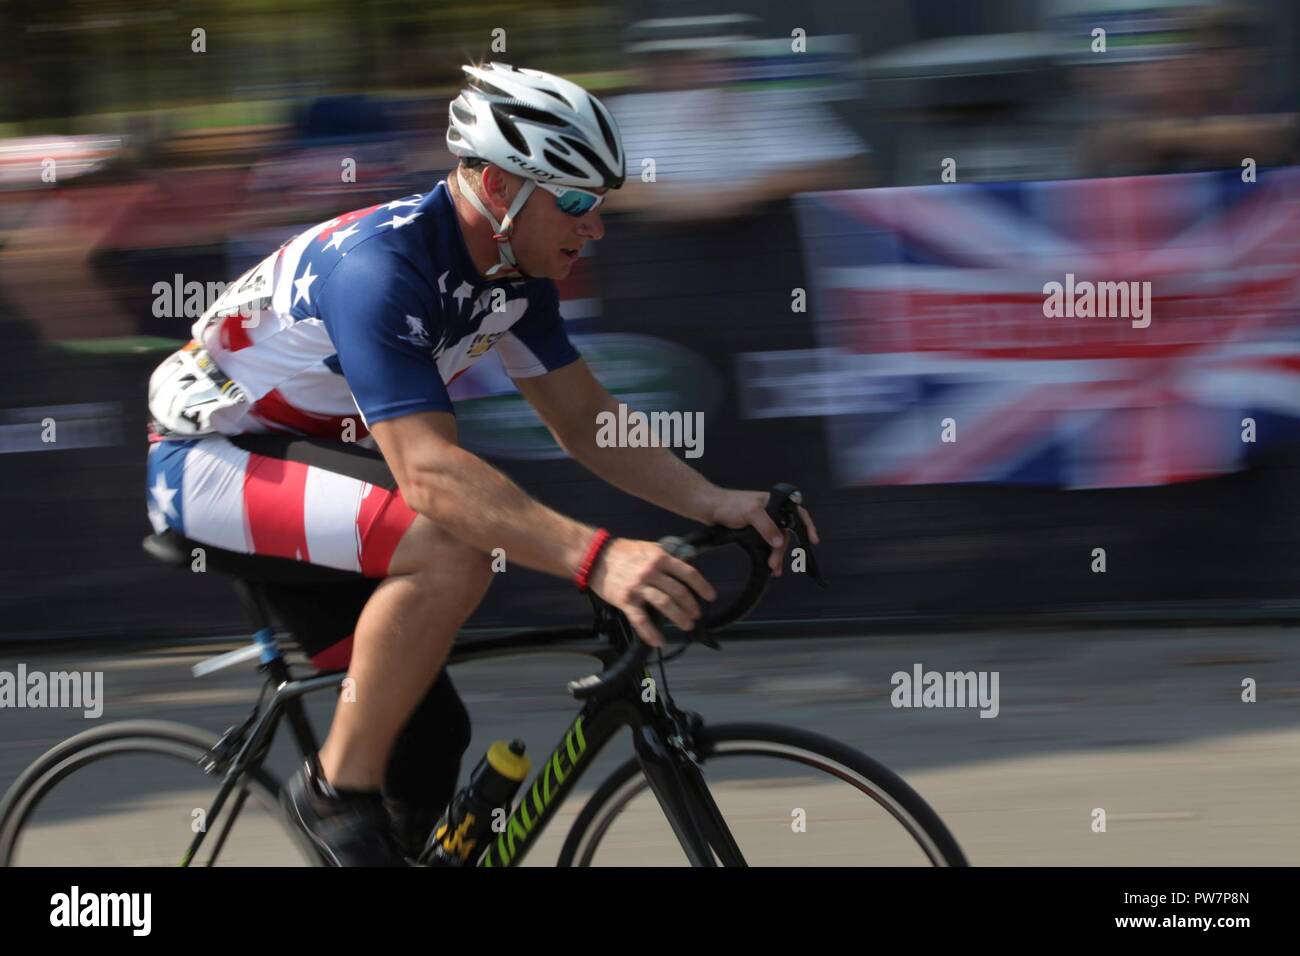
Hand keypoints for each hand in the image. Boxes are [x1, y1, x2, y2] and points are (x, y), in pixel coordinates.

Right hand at [587, 538, 717, 647]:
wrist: (595, 557)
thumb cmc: (622, 552)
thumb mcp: (648, 547)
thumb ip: (665, 557)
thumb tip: (684, 567)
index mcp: (659, 557)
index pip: (687, 573)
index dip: (701, 586)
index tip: (710, 596)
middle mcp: (651, 572)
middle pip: (678, 591)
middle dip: (691, 606)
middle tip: (696, 615)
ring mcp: (638, 587)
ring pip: (664, 604)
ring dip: (678, 617)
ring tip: (686, 625)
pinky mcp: (625, 600)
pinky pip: (640, 620)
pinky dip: (650, 633)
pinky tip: (659, 642)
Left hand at [703, 489, 820, 577]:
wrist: (709, 508)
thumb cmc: (729, 505)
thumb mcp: (751, 513)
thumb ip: (766, 526)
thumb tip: (779, 541)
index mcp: (775, 502)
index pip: (798, 513)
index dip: (807, 527)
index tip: (813, 540)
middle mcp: (772, 511)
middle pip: (786, 533)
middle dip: (783, 550)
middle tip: (775, 564)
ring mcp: (764, 521)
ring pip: (777, 540)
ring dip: (777, 555)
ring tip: (774, 569)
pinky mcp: (755, 530)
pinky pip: (767, 543)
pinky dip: (769, 554)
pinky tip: (769, 564)